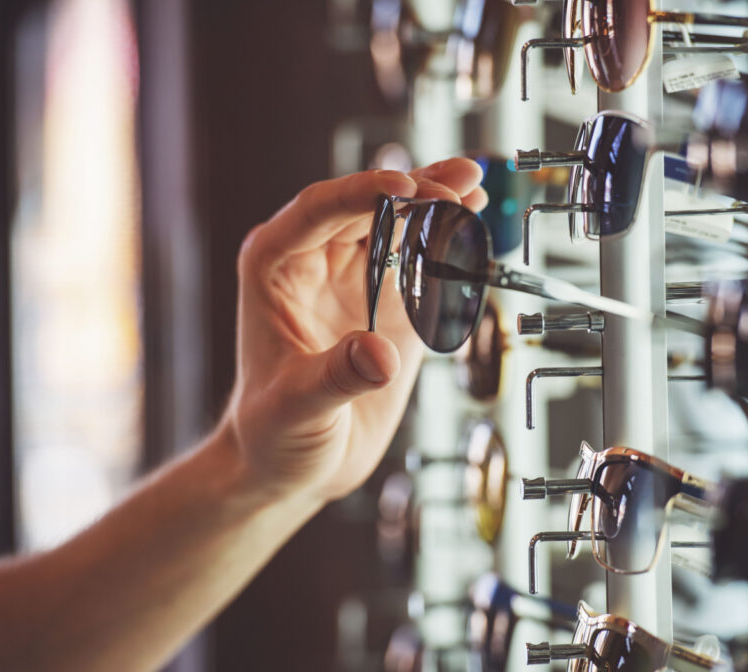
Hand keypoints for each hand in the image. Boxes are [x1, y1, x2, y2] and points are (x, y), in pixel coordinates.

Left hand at [223, 159, 486, 502]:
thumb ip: (336, 378)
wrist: (293, 463)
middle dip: (414, 191)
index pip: (319, 209)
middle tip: (458, 189)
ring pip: (397, 221)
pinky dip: (447, 240)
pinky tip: (474, 221)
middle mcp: (313, 261)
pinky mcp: (387, 302)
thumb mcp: (296, 408)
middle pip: (367, 206)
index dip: (364, 191)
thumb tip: (378, 355)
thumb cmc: (272, 432)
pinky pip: (419, 258)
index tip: (406, 186)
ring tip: (474, 185)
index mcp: (275, 267)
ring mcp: (353, 278)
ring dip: (435, 201)